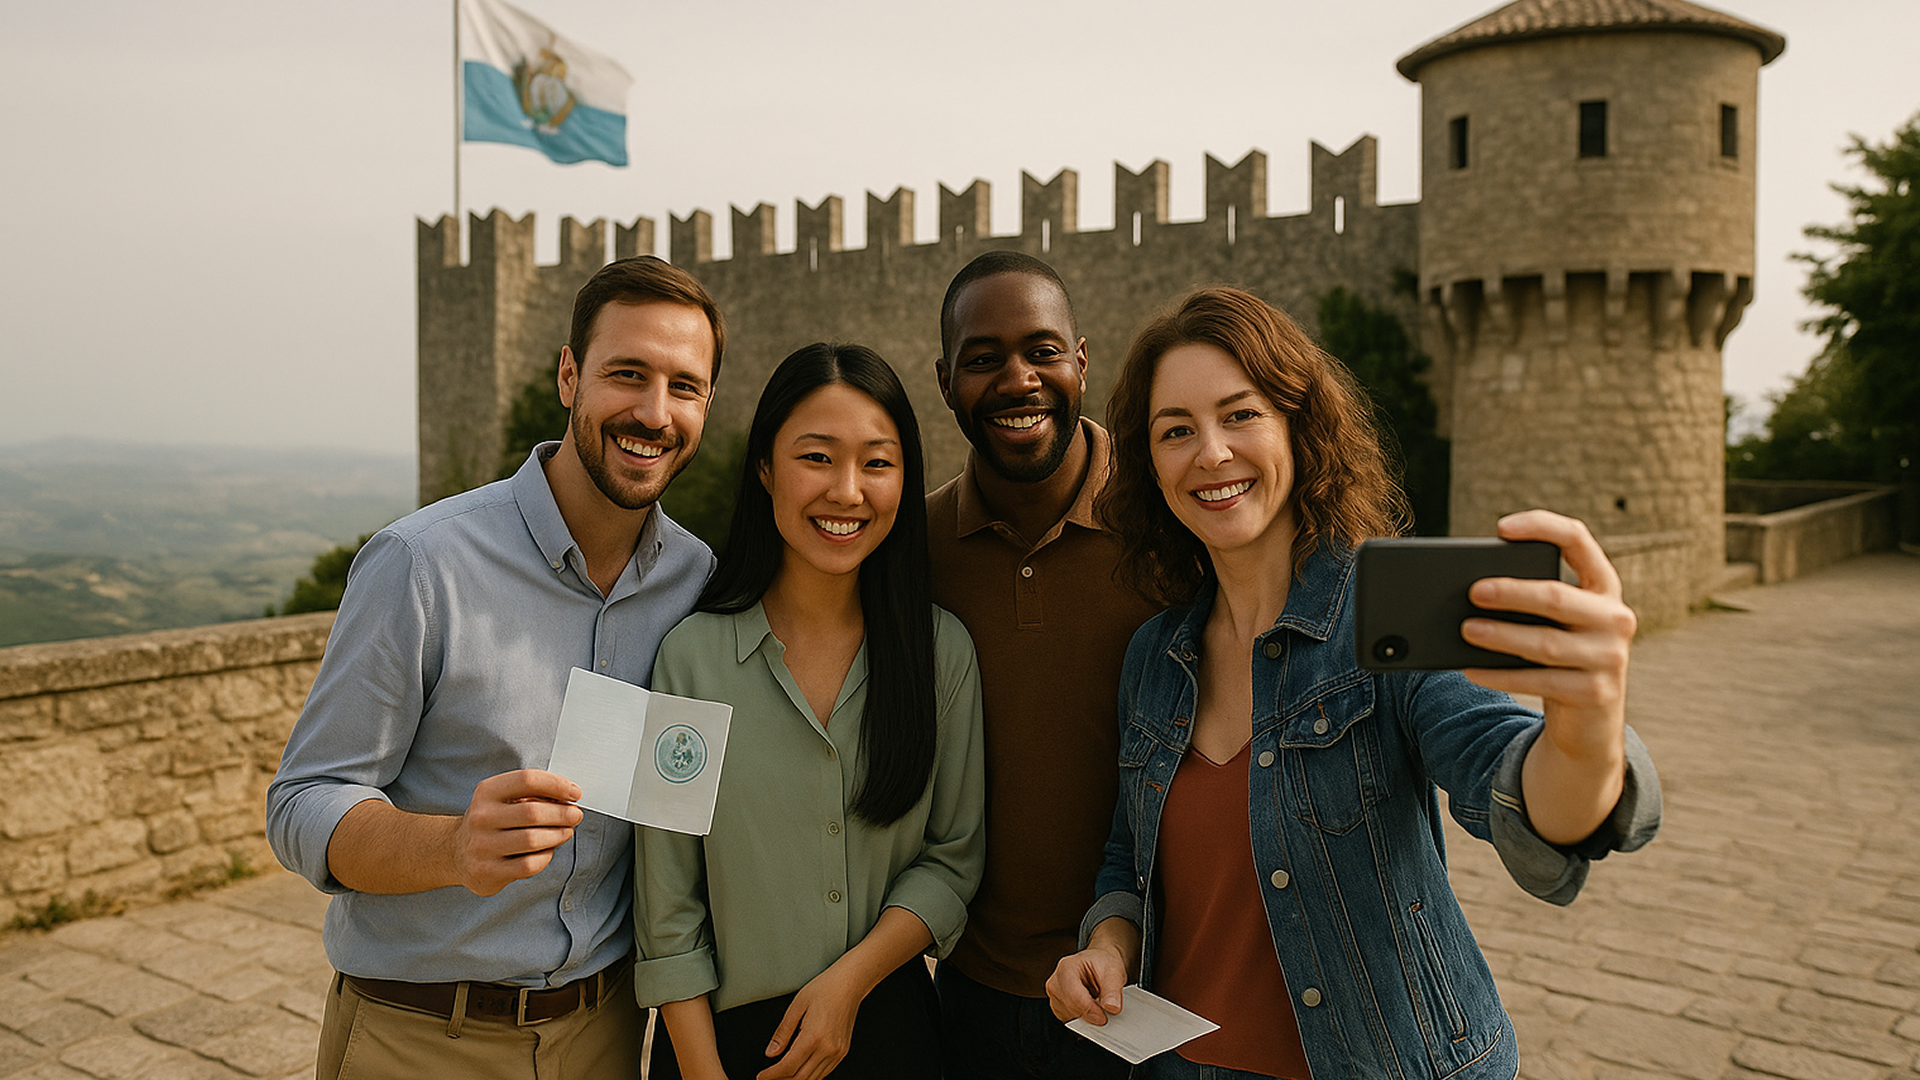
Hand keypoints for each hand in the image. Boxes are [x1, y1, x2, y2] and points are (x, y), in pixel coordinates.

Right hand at [449, 769, 583, 896]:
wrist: (457, 853)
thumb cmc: (491, 822)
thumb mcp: (503, 799)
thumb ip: (533, 794)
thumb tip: (569, 798)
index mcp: (487, 792)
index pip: (527, 780)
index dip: (557, 784)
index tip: (575, 793)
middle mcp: (481, 817)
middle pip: (533, 812)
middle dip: (562, 814)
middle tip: (575, 816)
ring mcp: (482, 846)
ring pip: (533, 840)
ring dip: (558, 836)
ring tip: (565, 832)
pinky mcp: (488, 871)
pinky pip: (529, 865)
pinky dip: (545, 857)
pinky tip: (547, 851)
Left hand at [756, 965, 864, 1079]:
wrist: (850, 983)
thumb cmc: (825, 989)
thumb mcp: (796, 1006)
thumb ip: (782, 1033)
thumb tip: (771, 1053)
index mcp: (814, 1036)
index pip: (788, 1066)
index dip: (772, 1075)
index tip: (761, 1076)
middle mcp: (828, 1048)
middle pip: (800, 1078)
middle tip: (768, 1078)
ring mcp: (837, 1052)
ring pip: (812, 1079)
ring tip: (781, 1076)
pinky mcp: (842, 1052)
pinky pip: (824, 1073)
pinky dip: (809, 1076)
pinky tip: (799, 1071)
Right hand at [1046, 944, 1128, 1025]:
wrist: (1099, 964)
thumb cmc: (1103, 964)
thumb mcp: (1114, 972)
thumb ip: (1113, 991)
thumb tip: (1112, 1007)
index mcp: (1067, 967)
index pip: (1074, 995)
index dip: (1090, 1009)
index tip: (1104, 1018)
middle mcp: (1056, 982)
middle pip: (1070, 1008)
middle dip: (1090, 1013)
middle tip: (1106, 1009)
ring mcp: (1055, 996)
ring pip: (1070, 1017)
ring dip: (1087, 1016)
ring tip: (1097, 1001)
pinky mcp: (1058, 1007)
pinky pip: (1070, 1020)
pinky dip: (1083, 1018)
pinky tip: (1091, 1007)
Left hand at [1461, 510, 1633, 841]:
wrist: (1590, 721)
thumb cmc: (1561, 656)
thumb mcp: (1556, 623)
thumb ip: (1531, 601)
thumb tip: (1473, 590)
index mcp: (1604, 586)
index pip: (1578, 540)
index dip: (1542, 527)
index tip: (1501, 528)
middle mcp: (1615, 618)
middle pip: (1556, 597)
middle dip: (1511, 592)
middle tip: (1473, 591)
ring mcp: (1610, 657)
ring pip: (1546, 643)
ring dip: (1501, 636)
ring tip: (1466, 630)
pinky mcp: (1596, 693)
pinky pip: (1539, 681)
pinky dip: (1501, 674)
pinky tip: (1471, 668)